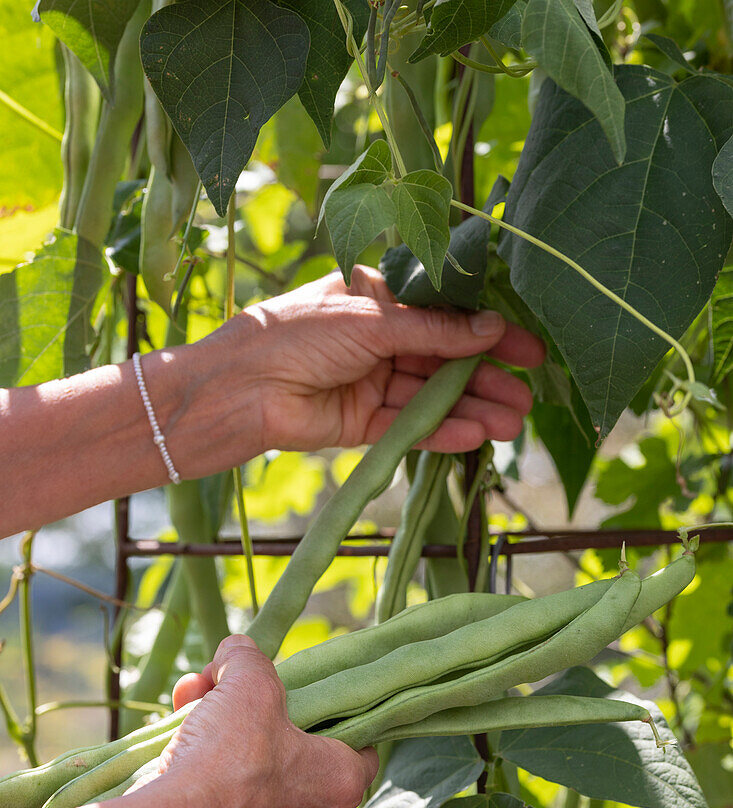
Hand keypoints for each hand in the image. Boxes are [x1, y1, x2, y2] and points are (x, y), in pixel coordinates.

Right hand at [135, 636, 377, 807]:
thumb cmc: (228, 755)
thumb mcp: (247, 682)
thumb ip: (248, 659)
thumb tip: (237, 650)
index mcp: (340, 783)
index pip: (358, 747)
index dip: (329, 716)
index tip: (298, 701)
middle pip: (292, 764)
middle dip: (254, 726)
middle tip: (220, 701)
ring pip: (251, 796)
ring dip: (221, 758)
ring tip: (186, 725)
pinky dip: (198, 799)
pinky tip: (172, 774)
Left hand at [201, 266, 544, 453]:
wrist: (238, 390)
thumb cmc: (295, 335)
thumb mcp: (371, 320)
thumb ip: (433, 330)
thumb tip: (492, 327)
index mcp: (377, 298)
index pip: (445, 314)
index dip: (487, 331)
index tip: (528, 348)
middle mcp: (378, 339)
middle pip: (445, 359)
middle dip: (487, 377)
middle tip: (528, 396)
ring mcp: (371, 381)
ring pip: (432, 396)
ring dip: (473, 408)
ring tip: (512, 423)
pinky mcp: (362, 422)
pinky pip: (410, 426)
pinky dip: (442, 431)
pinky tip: (476, 435)